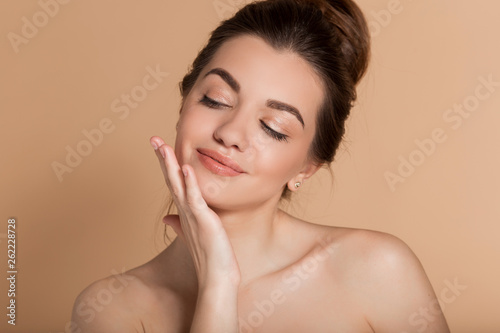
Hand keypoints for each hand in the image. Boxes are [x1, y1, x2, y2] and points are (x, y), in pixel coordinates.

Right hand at [149, 136, 240, 288]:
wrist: (216, 278)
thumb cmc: (208, 256)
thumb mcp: (192, 235)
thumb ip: (180, 223)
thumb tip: (168, 217)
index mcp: (185, 212)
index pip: (173, 183)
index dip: (166, 165)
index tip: (160, 146)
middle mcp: (185, 211)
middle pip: (171, 179)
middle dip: (163, 158)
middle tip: (153, 138)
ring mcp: (193, 216)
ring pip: (179, 185)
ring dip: (171, 165)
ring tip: (163, 146)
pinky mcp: (203, 221)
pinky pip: (195, 199)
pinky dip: (190, 184)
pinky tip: (186, 169)